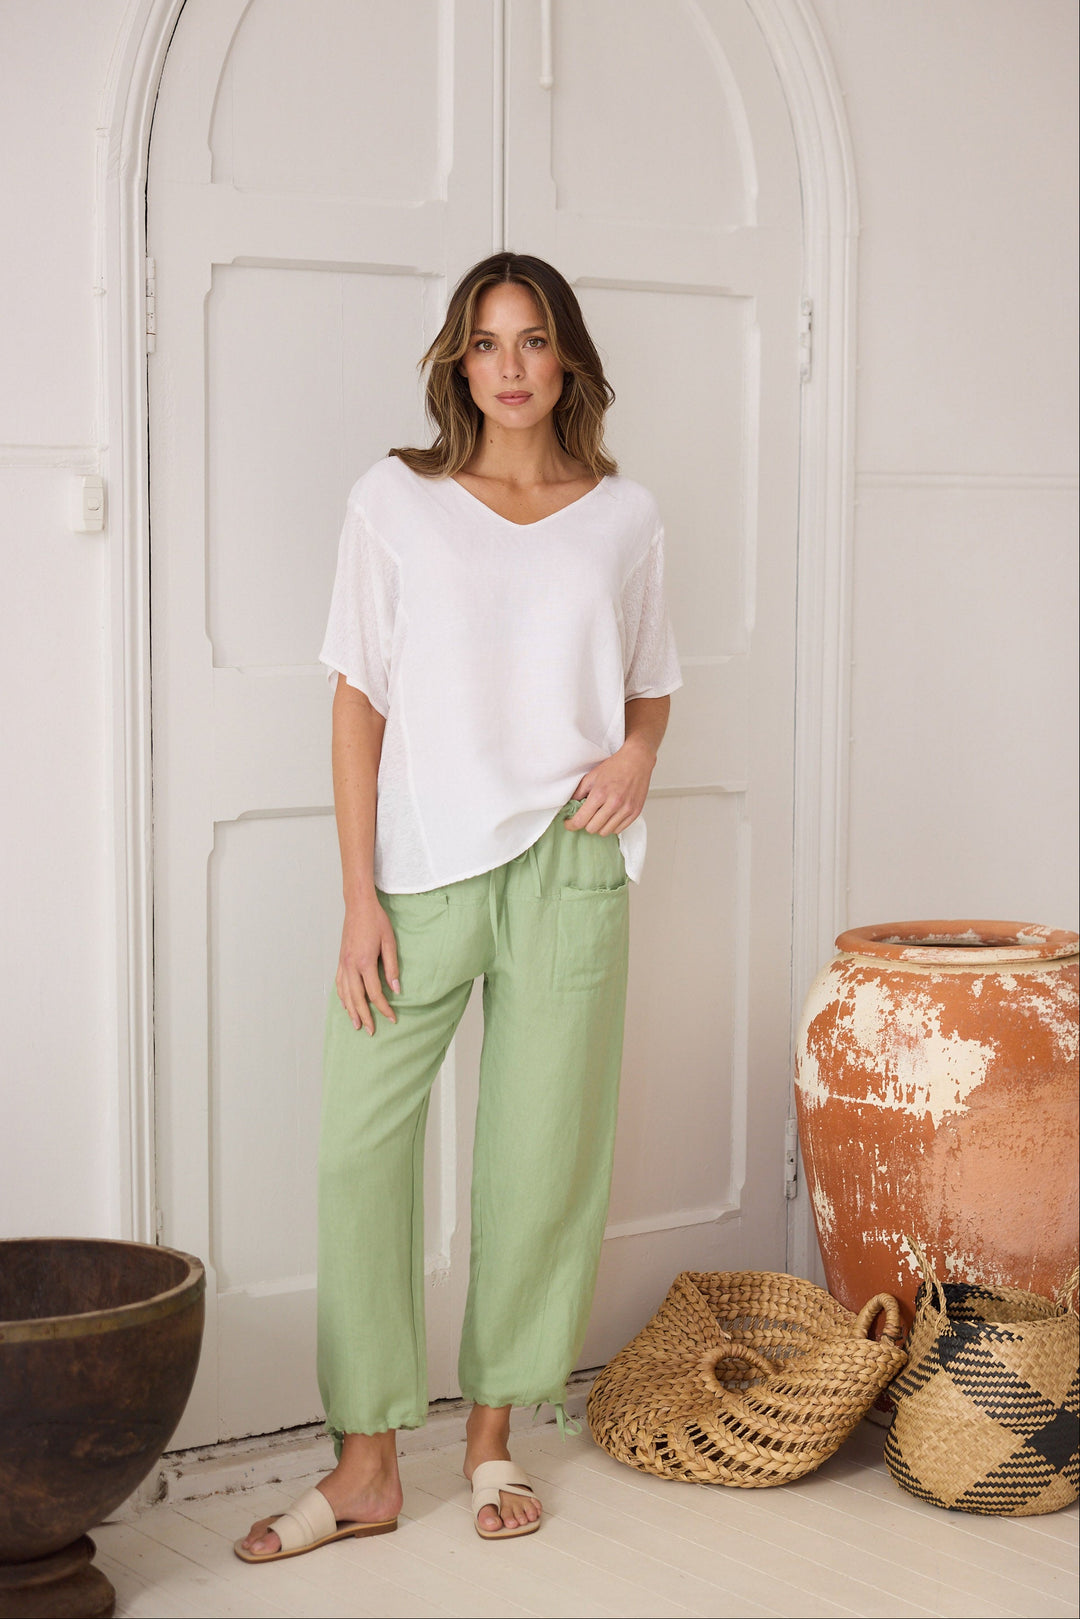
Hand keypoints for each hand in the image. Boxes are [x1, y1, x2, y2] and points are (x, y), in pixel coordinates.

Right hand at [336, 894, 400, 1034]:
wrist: (358, 905)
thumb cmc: (376, 921)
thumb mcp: (389, 942)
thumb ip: (392, 967)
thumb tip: (396, 989)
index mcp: (364, 962)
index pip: (374, 993)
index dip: (384, 1008)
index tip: (392, 1018)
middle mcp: (351, 965)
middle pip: (357, 998)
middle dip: (365, 1016)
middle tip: (372, 1031)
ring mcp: (343, 963)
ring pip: (345, 994)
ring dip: (351, 1011)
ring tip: (357, 1025)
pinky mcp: (340, 960)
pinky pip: (339, 983)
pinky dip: (342, 997)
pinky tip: (346, 1004)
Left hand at [564, 737, 655, 835]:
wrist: (637, 760)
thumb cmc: (615, 766)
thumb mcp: (591, 776)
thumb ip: (578, 793)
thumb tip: (569, 806)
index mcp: (600, 794)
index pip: (580, 820)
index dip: (571, 825)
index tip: (569, 824)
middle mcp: (614, 803)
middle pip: (592, 829)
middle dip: (586, 824)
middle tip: (586, 816)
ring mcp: (626, 809)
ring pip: (605, 832)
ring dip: (599, 826)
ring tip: (599, 815)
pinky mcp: (635, 813)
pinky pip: (618, 830)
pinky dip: (612, 826)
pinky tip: (610, 815)